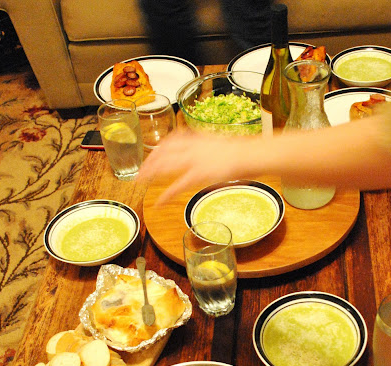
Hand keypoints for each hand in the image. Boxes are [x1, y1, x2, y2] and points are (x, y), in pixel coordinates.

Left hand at [137, 130, 256, 203]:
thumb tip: (211, 154)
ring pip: (164, 166)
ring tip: (139, 183)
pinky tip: (158, 203)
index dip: (159, 148)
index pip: (172, 139)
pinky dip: (166, 195)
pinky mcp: (198, 175)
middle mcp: (192, 147)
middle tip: (139, 172)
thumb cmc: (244, 151)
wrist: (251, 154)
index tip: (152, 153)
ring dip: (150, 174)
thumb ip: (212, 149)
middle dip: (149, 162)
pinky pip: (176, 186)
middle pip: (163, 152)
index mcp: (198, 138)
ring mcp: (193, 161)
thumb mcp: (224, 144)